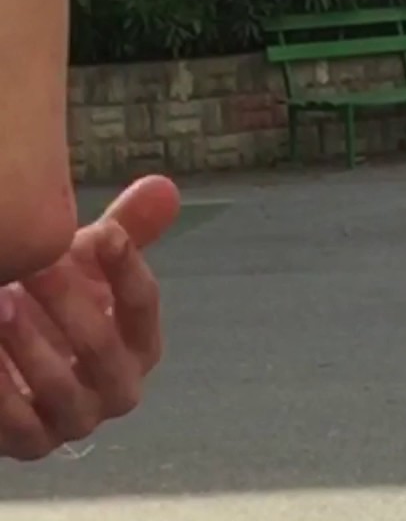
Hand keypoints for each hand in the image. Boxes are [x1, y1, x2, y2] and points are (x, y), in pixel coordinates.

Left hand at [0, 175, 179, 460]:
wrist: (18, 369)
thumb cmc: (58, 312)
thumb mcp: (90, 270)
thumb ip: (127, 232)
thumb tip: (164, 187)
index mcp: (142, 346)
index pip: (143, 304)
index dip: (124, 268)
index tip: (100, 234)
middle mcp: (120, 389)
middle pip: (100, 345)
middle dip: (66, 301)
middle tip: (36, 262)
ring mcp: (77, 421)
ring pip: (59, 385)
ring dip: (26, 343)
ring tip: (0, 300)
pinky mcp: (33, 445)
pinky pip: (16, 422)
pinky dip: (1, 385)